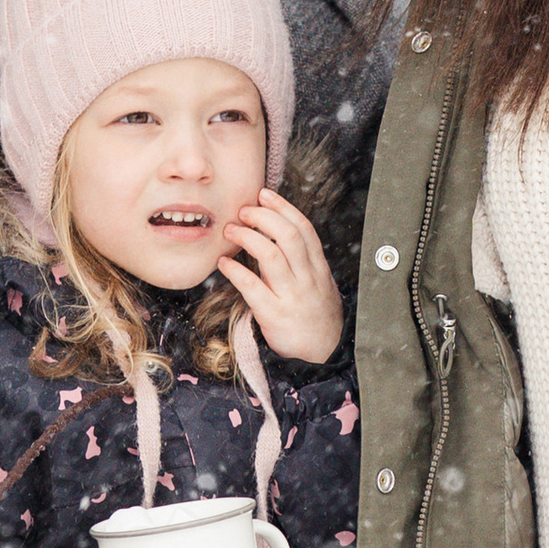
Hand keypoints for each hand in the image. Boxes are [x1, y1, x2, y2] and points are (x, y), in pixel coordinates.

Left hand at [215, 188, 342, 364]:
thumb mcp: (318, 283)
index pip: (304, 228)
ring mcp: (291, 296)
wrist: (324, 353)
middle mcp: (307, 278)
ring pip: (271, 256)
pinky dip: (236, 271)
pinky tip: (224, 263)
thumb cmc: (315, 314)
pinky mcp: (274, 315)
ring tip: (230, 230)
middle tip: (243, 210)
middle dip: (264, 217)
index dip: (284, 208)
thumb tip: (275, 231)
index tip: (264, 194)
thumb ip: (302, 260)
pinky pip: (253, 287)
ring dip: (248, 237)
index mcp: (318, 268)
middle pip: (288, 236)